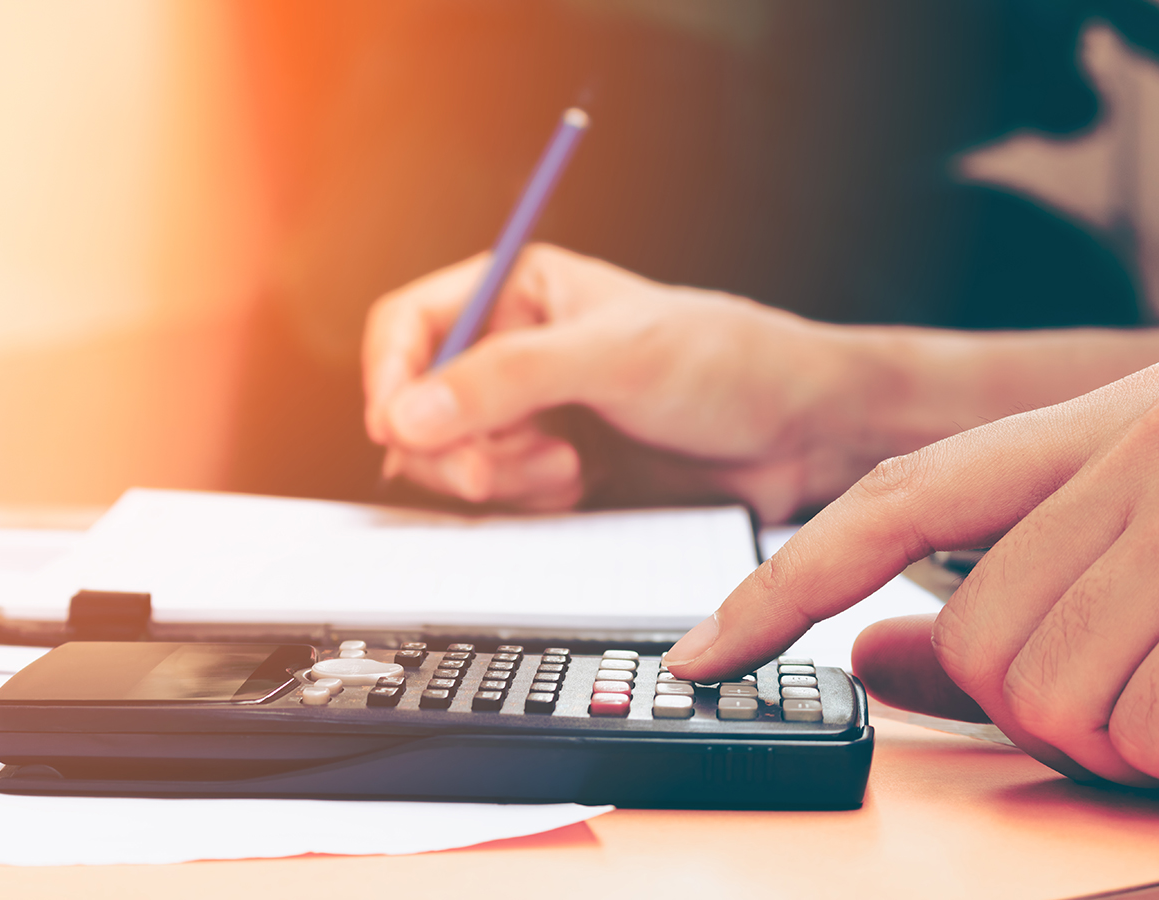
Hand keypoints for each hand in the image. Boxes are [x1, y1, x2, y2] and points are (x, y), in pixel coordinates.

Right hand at [363, 244, 877, 518]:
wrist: (796, 434)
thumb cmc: (726, 363)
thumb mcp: (615, 356)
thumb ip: (509, 378)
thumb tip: (408, 411)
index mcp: (520, 292)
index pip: (411, 325)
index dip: (390, 375)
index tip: (399, 425)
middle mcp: (515, 350)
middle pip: (419, 403)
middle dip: (453, 443)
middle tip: (497, 468)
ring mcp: (532, 413)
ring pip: (452, 456)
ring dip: (498, 475)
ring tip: (566, 466)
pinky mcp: (552, 465)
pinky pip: (497, 494)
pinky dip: (525, 499)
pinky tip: (578, 483)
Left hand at [666, 365, 1158, 785]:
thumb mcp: (1120, 527)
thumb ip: (992, 585)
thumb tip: (869, 659)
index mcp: (1082, 437)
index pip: (889, 505)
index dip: (781, 589)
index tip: (701, 655)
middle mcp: (1123, 465)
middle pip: (969, 642)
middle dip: (1016, 698)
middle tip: (1105, 677)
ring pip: (1040, 698)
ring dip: (1098, 728)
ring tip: (1155, 679)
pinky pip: (1138, 733)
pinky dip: (1154, 748)